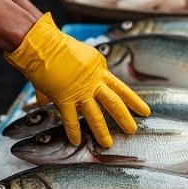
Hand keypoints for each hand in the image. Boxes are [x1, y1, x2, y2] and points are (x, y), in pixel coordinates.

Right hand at [5, 13, 149, 146]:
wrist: (43, 44)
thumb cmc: (57, 45)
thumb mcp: (80, 54)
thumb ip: (79, 73)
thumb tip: (77, 84)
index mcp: (99, 69)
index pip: (120, 88)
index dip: (133, 100)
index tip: (143, 110)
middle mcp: (93, 82)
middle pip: (114, 102)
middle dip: (125, 118)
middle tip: (133, 130)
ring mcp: (79, 91)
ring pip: (95, 115)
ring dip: (102, 131)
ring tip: (108, 144)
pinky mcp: (64, 98)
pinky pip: (70, 119)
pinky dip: (73, 132)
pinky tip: (76, 142)